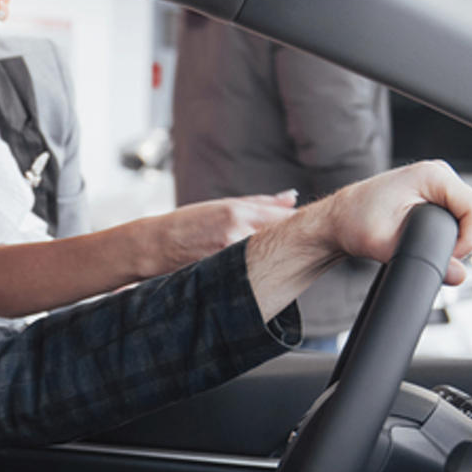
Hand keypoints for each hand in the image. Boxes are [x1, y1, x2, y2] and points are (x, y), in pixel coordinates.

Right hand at [147, 192, 296, 270]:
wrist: (154, 246)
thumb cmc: (188, 222)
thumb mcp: (222, 205)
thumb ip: (260, 203)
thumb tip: (292, 196)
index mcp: (236, 212)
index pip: (282, 217)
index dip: (301, 223)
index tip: (316, 226)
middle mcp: (235, 233)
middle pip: (279, 239)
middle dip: (295, 243)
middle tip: (311, 244)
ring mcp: (228, 256)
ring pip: (267, 258)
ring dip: (278, 259)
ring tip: (287, 261)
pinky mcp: (222, 274)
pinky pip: (251, 274)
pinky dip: (259, 273)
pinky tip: (264, 274)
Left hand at [243, 161, 471, 320]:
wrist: (339, 218)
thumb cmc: (354, 221)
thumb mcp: (383, 244)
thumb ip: (423, 259)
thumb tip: (458, 274)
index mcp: (432, 176)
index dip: (469, 240)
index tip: (451, 258)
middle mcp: (440, 174)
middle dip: (465, 239)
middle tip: (438, 255)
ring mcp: (441, 184)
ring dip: (461, 236)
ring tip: (431, 247)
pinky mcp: (438, 195)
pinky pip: (462, 216)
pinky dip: (454, 232)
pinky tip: (433, 240)